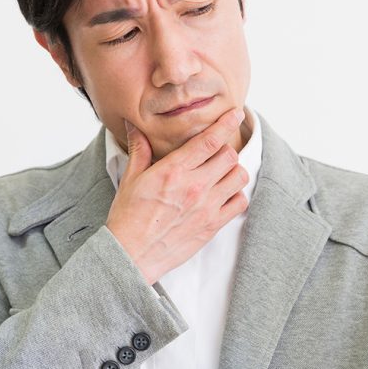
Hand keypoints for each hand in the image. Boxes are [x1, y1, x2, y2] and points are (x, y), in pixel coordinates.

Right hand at [106, 108, 249, 284]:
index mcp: (173, 171)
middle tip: (216, 153)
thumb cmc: (128, 217)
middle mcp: (194, 186)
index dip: (226, 123)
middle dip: (225, 149)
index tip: (234, 114)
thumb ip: (139, 150)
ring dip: (233, 171)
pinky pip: (240, 202)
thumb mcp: (131, 179)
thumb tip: (134, 126)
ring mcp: (206, 207)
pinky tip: (224, 194)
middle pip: (229, 155)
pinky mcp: (212, 225)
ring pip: (239, 177)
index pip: (209, 140)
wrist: (131, 254)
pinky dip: (236, 195)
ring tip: (221, 173)